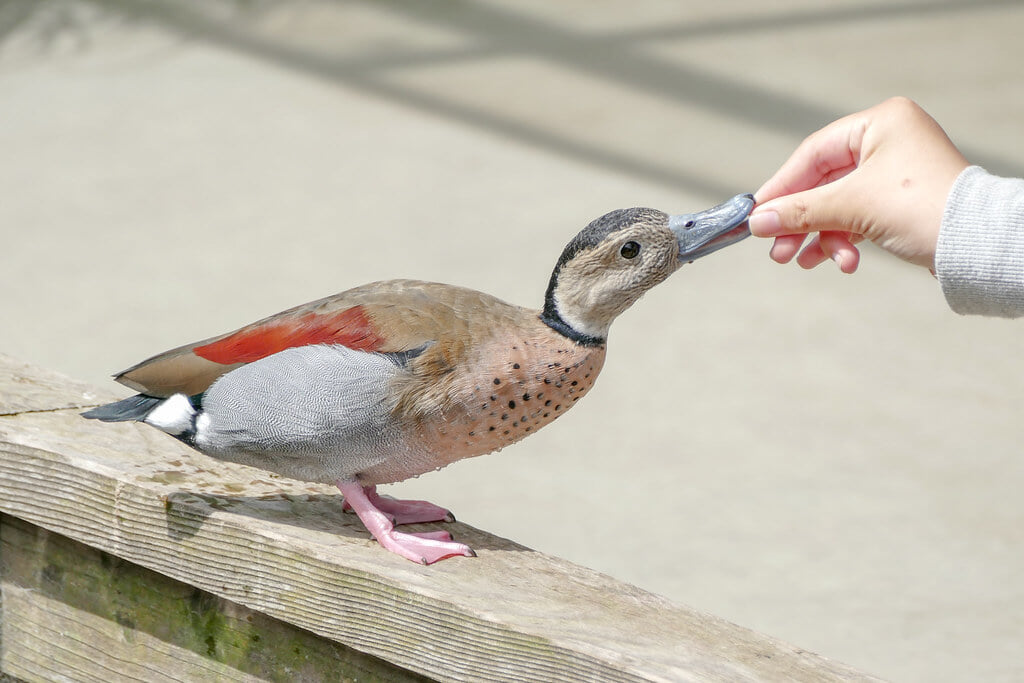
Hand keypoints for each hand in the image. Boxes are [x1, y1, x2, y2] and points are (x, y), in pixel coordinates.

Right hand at [750, 97, 969, 272]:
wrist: (977, 245)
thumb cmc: (923, 208)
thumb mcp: (851, 207)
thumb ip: (799, 212)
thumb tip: (757, 221)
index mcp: (880, 123)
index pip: (813, 154)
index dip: (781, 187)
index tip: (757, 215)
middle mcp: (889, 141)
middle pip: (824, 183)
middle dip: (800, 221)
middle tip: (778, 250)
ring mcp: (896, 172)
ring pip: (839, 205)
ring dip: (821, 236)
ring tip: (805, 262)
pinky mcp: (901, 201)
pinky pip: (859, 217)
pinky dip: (844, 240)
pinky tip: (840, 262)